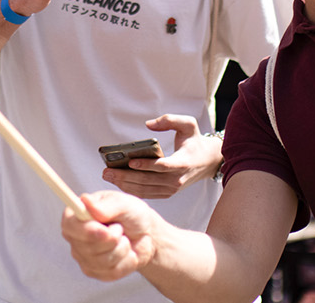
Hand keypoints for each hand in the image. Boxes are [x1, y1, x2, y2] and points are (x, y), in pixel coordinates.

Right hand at [62, 191, 159, 280]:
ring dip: (122, 249)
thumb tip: (86, 201)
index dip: (87, 231)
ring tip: (124, 239)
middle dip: (113, 238)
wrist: (146, 234)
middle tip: (120, 228)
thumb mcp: (124, 204)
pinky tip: (127, 253)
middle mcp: (76, 237)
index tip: (105, 231)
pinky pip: (112, 272)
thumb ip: (106, 205)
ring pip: (102, 261)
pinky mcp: (95, 272)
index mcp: (77, 214)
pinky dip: (127, 261)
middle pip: (88, 247)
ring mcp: (83, 257)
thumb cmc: (131, 214)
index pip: (70, 226)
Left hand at [104, 115, 220, 198]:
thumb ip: (170, 120)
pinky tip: (118, 182)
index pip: (163, 166)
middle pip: (148, 180)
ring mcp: (172, 189)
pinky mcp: (167, 193)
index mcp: (183, 163)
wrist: (207, 162)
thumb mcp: (188, 124)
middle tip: (107, 171)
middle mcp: (177, 180)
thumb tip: (149, 124)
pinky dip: (131, 190)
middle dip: (125, 176)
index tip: (130, 161)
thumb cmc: (194, 141)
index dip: (146, 165)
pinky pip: (146, 194)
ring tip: (108, 176)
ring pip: (145, 189)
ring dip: (124, 184)